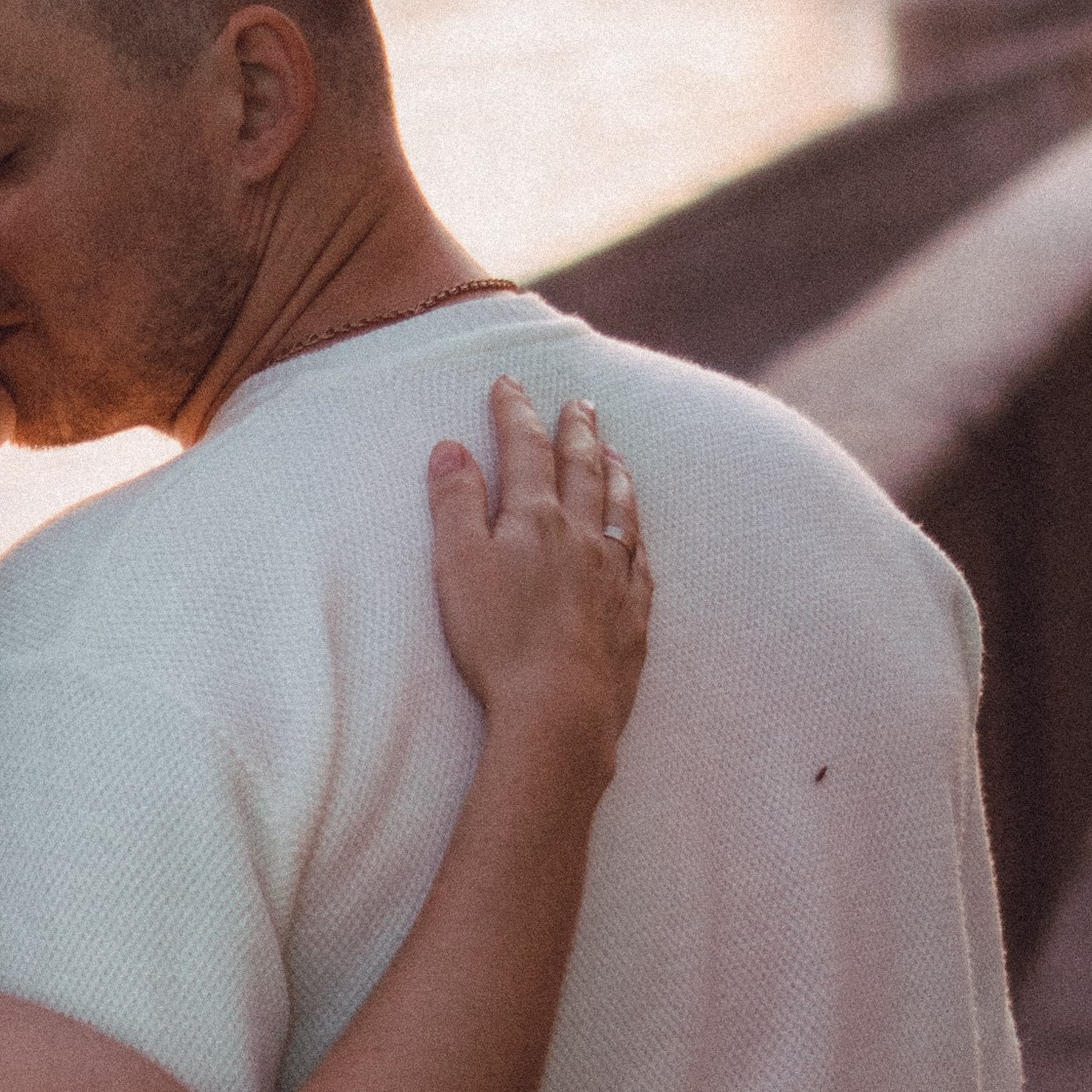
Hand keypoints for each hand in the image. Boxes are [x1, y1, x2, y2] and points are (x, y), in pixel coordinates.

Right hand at [426, 377, 651, 757]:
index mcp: (536, 518)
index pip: (525, 449)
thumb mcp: (458, 566)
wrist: (560, 708)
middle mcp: (584, 536)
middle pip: (582, 469)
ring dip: (615, 473)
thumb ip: (455, 504)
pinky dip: (636, 532)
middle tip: (580, 403)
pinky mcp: (633, 615)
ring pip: (621, 508)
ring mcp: (615, 575)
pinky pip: (640, 559)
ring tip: (613, 451)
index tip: (510, 383)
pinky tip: (635, 530)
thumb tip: (450, 448)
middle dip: (576, 432)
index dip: (515, 412)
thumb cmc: (499, 640)